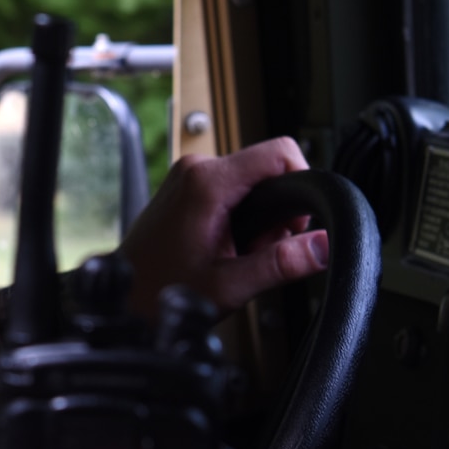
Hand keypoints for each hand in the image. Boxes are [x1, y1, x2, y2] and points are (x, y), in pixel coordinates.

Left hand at [118, 137, 328, 316]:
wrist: (125, 296)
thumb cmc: (161, 289)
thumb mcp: (230, 284)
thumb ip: (281, 264)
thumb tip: (323, 246)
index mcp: (208, 182)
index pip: (280, 152)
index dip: (302, 181)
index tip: (296, 220)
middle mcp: (196, 168)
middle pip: (268, 168)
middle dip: (277, 211)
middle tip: (259, 249)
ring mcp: (188, 175)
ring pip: (252, 180)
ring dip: (259, 216)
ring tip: (239, 252)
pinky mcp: (186, 186)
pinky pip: (232, 187)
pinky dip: (241, 215)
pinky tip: (227, 245)